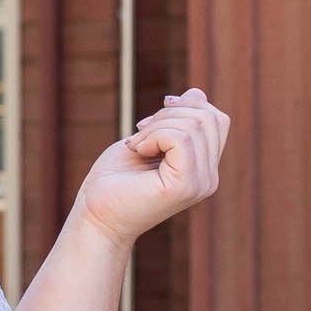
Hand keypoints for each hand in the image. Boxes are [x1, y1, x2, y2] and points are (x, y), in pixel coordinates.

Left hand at [74, 88, 229, 251]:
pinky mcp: (185, 186)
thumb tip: (196, 93)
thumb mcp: (149, 139)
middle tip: (139, 133)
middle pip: (210, 118)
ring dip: (156, 126)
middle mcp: (208, 178)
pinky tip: (137, 151)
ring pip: (195, 125)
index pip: (215, 119)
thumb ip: (177, 120)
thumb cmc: (115, 180)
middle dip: (169, 114)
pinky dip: (153, 135)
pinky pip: (181, 138)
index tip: (147, 124)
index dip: (183, 108)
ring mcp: (200, 184)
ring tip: (135, 145)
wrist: (94, 216)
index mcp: (203, 168)